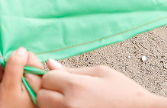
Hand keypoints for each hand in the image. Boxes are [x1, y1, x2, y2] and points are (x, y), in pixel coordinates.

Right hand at [0, 48, 37, 107]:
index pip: (28, 57)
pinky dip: (7, 84)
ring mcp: (33, 91)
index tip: (2, 67)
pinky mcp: (28, 96)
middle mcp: (38, 85)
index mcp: (38, 81)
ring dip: (4, 76)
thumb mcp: (9, 87)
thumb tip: (20, 50)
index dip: (13, 59)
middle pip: (23, 64)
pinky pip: (18, 83)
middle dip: (7, 68)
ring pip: (18, 73)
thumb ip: (15, 66)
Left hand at [32, 62, 166, 106]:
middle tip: (65, 91)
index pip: (46, 78)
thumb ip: (72, 70)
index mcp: (75, 87)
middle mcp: (70, 105)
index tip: (64, 79)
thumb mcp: (100, 73)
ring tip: (72, 100)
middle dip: (49, 91)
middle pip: (41, 96)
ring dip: (53, 103)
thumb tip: (50, 63)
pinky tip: (75, 106)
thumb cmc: (125, 92)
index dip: (53, 76)